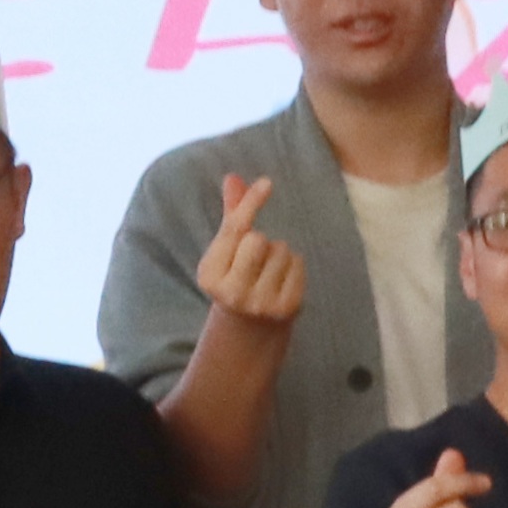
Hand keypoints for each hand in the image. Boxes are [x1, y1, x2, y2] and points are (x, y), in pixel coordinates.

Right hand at [191, 169, 309, 331]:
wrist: (250, 329)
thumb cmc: (236, 278)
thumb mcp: (226, 251)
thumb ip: (231, 215)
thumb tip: (232, 178)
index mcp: (209, 275)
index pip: (233, 230)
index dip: (250, 203)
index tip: (267, 183)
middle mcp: (231, 293)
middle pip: (258, 239)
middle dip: (260, 241)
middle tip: (254, 261)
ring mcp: (260, 303)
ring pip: (281, 250)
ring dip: (278, 254)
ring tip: (268, 273)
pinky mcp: (287, 308)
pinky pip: (298, 263)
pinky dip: (293, 266)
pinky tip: (281, 281)